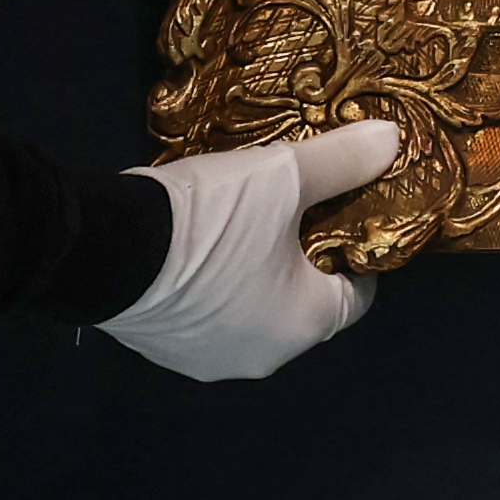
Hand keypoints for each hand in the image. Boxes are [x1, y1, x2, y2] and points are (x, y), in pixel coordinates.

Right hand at [96, 115, 404, 381]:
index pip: (356, 294)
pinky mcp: (162, 350)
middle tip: (289, 205)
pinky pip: (206, 314)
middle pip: (301, 301)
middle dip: (300, 256)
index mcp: (304, 328)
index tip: (340, 208)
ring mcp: (206, 359)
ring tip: (241, 218)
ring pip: (250, 308)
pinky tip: (197, 243)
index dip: (353, 248)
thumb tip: (394, 140)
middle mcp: (261, 357)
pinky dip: (210, 283)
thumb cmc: (215, 220)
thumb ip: (344, 161)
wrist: (106, 247)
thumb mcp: (285, 176)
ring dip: (252, 270)